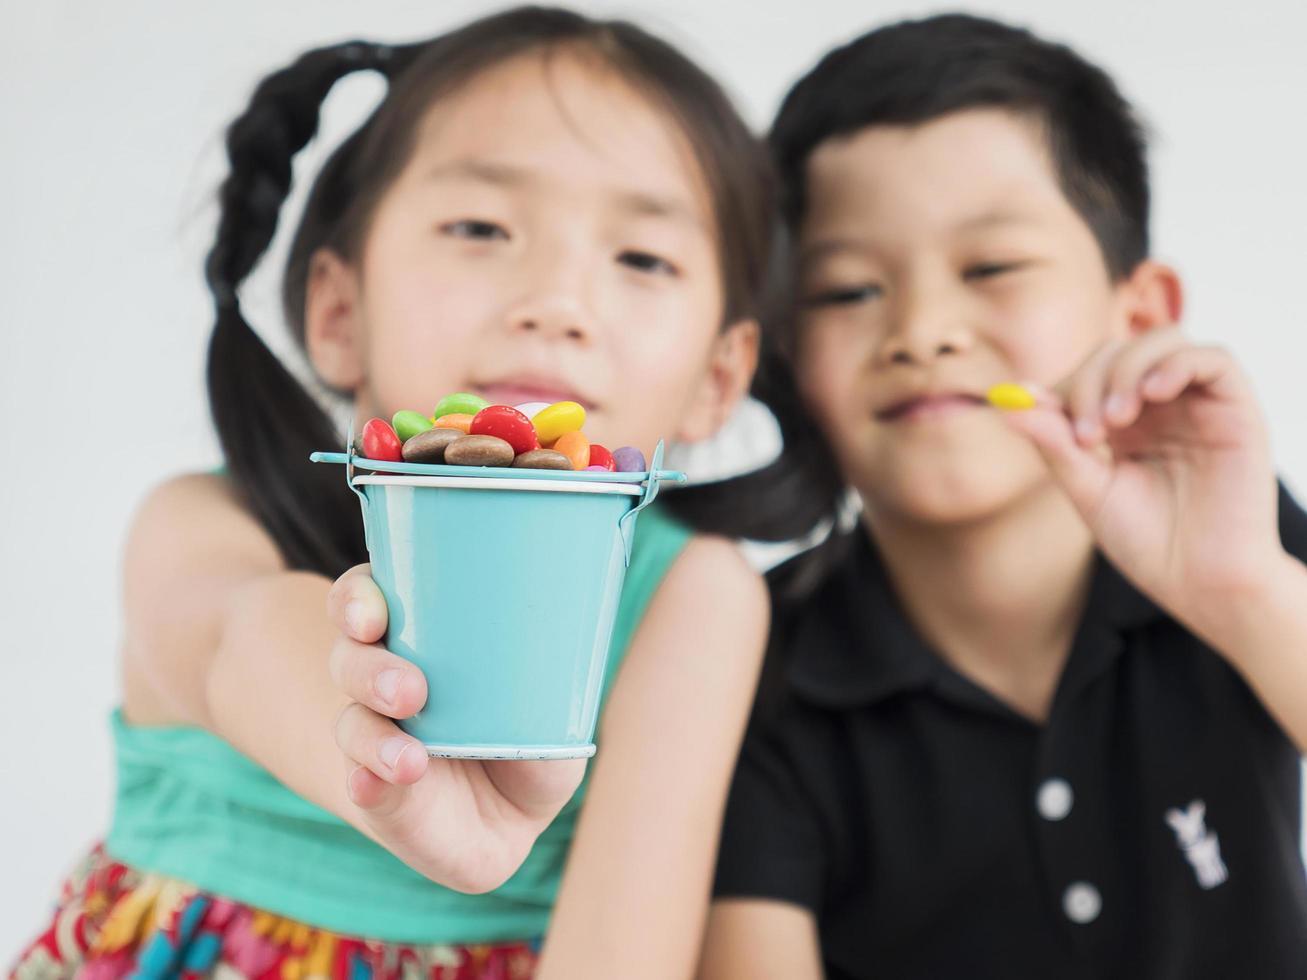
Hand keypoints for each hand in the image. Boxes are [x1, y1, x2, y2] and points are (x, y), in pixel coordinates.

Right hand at [325, 565, 586, 892]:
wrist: (511, 821)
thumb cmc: (530, 742)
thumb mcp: (557, 707)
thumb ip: (555, 680)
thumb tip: (571, 646)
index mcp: (418, 640)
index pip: (367, 598)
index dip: (358, 598)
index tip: (369, 616)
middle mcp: (383, 681)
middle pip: (350, 658)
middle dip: (371, 670)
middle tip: (411, 692)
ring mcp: (376, 739)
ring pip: (352, 723)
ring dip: (373, 738)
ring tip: (410, 760)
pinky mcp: (376, 793)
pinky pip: (360, 785)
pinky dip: (365, 783)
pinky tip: (372, 786)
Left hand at [999, 328, 1283, 630]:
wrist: (1200, 585)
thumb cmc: (1147, 544)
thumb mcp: (1089, 490)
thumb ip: (1054, 445)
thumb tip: (1007, 402)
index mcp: (1124, 423)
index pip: (1088, 373)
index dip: (1062, 387)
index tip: (1040, 416)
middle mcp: (1162, 406)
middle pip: (1118, 351)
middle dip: (1089, 381)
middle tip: (1085, 435)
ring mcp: (1199, 405)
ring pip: (1164, 340)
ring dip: (1128, 369)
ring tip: (1116, 420)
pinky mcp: (1237, 410)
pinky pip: (1214, 358)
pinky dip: (1177, 364)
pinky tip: (1153, 394)